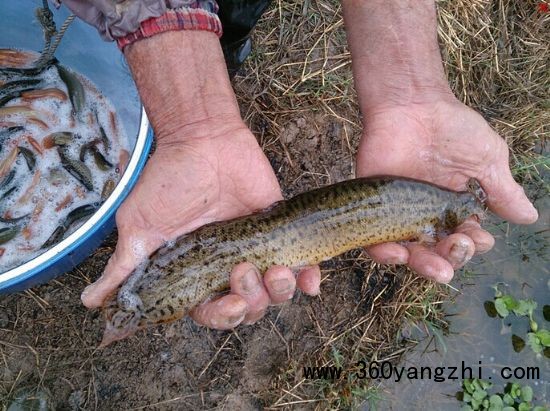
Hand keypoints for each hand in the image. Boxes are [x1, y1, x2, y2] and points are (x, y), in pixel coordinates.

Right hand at [81, 122, 319, 327]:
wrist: (202, 139)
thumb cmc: (167, 182)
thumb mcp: (139, 226)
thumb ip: (124, 266)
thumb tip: (91, 303)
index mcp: (196, 275)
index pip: (213, 313)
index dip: (224, 316)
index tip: (232, 302)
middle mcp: (227, 268)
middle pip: (249, 308)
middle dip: (253, 300)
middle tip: (246, 270)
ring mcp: (256, 250)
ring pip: (276, 292)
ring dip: (281, 291)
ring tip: (279, 270)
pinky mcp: (279, 231)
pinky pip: (302, 265)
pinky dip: (309, 278)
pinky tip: (311, 279)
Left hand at [356, 98, 537, 281]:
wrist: (411, 105)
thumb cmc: (452, 129)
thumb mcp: (487, 159)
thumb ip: (503, 190)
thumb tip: (529, 217)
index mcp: (456, 210)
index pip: (468, 239)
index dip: (474, 245)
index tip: (478, 236)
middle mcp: (429, 218)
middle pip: (440, 253)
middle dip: (453, 258)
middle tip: (458, 245)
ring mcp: (400, 215)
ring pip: (411, 254)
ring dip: (424, 266)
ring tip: (435, 268)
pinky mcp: (374, 210)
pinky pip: (375, 242)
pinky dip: (385, 253)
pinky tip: (398, 253)